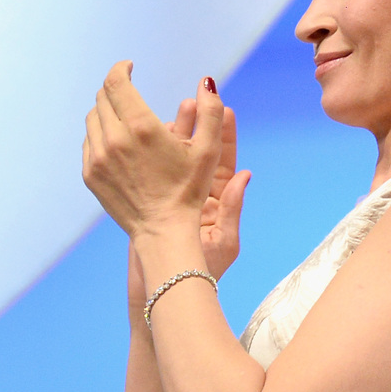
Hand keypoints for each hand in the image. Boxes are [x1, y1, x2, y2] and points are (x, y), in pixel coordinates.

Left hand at [83, 62, 223, 243]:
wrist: (162, 229)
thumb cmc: (189, 189)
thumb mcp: (208, 149)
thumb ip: (210, 111)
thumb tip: (207, 82)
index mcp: (140, 127)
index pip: (115, 83)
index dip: (120, 69)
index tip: (129, 66)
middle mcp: (114, 139)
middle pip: (102, 98)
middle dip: (115, 89)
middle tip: (128, 89)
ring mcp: (97, 158)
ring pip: (92, 119)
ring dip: (105, 110)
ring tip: (122, 113)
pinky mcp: (89, 174)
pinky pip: (88, 142)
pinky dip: (99, 133)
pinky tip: (114, 138)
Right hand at [167, 97, 250, 279]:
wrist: (167, 291)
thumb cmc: (200, 274)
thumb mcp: (224, 242)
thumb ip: (234, 209)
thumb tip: (246, 174)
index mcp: (218, 204)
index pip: (224, 161)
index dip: (225, 135)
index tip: (226, 109)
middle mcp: (196, 197)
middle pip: (198, 155)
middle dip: (197, 126)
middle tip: (196, 100)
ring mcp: (172, 199)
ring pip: (172, 160)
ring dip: (173, 135)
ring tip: (172, 111)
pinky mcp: (151, 204)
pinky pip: (151, 173)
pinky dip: (150, 154)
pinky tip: (144, 135)